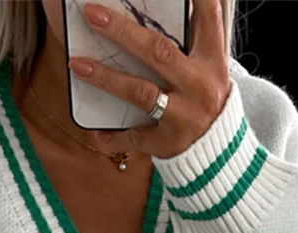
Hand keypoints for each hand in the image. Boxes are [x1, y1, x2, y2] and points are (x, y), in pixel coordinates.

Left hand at [68, 0, 231, 158]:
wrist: (219, 152)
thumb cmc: (206, 100)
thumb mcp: (209, 68)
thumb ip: (193, 40)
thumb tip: (178, 5)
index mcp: (211, 62)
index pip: (207, 20)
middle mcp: (198, 86)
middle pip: (158, 52)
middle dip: (122, 32)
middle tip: (92, 14)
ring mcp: (183, 116)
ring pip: (140, 92)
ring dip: (106, 78)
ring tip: (78, 65)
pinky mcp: (168, 142)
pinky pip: (136, 137)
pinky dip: (115, 136)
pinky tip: (98, 132)